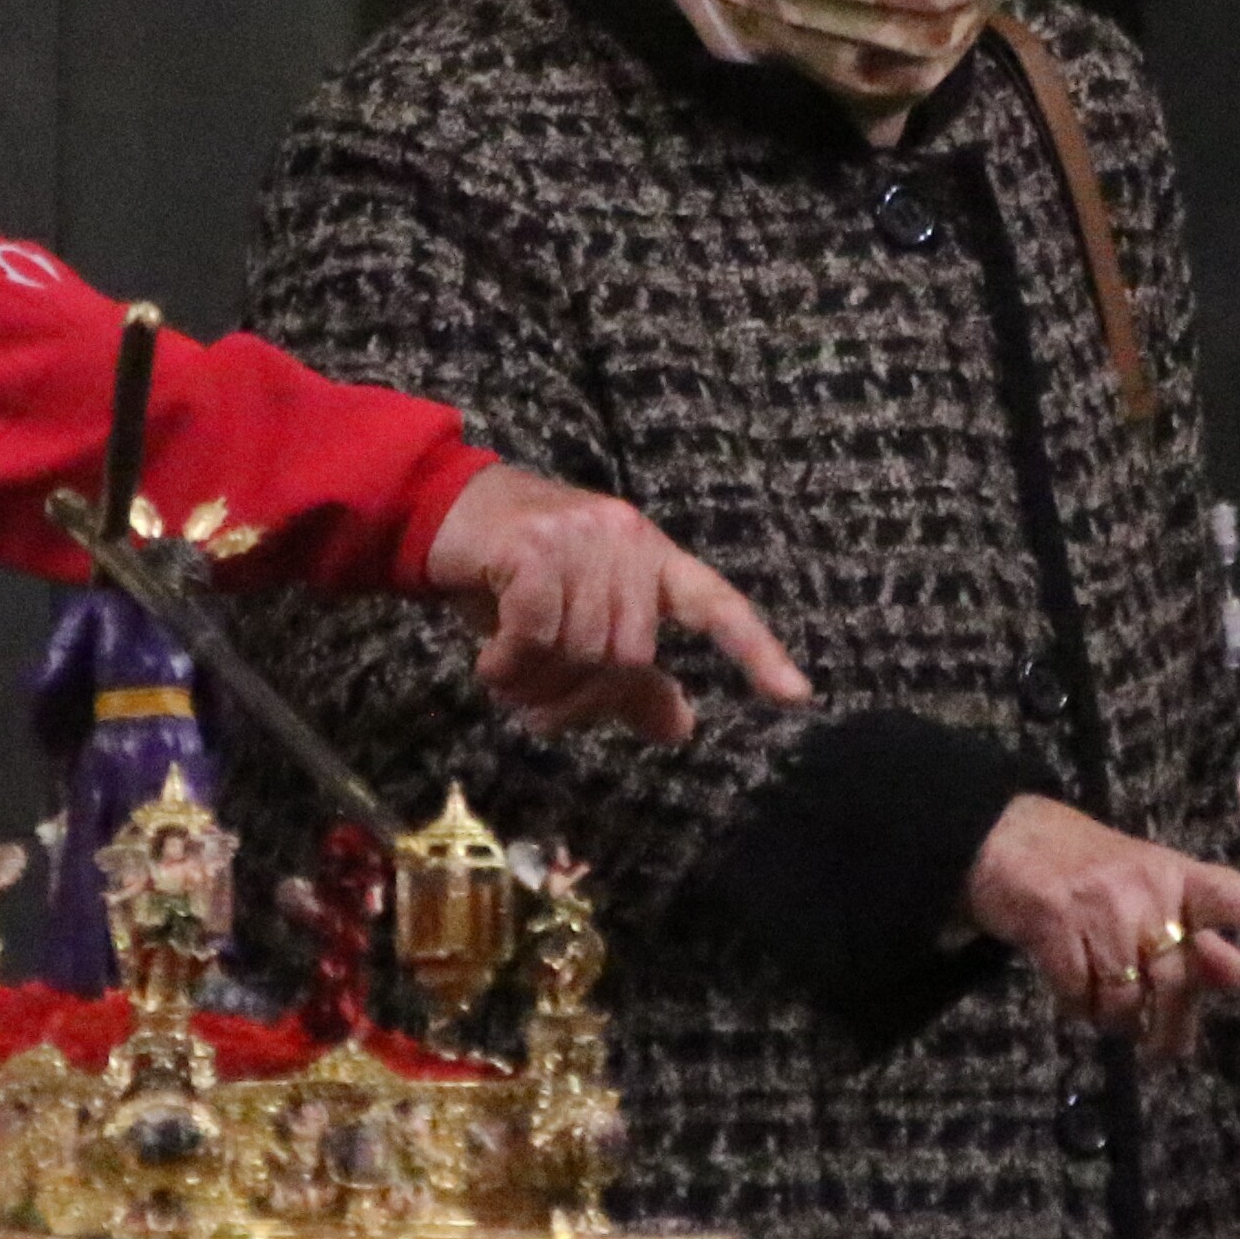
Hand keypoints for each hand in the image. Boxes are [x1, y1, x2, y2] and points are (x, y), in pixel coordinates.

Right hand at [421, 462, 810, 744]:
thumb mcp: (578, 622)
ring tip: (509, 684)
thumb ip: (630, 675)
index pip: (718, 606)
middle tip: (538, 709)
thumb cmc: (516, 572)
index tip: (796, 698)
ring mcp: (582, 538)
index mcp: (654, 556)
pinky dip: (510, 667)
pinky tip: (490, 668)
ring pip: (581, 651)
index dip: (757, 653)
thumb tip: (681, 730)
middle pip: (630, 656)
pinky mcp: (533, 546)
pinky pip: (536, 634)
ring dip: (538, 687)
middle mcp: (628, 540)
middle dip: (581, 698)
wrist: (443, 507)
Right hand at [964, 796, 1239, 1059]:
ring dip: (1116, 1020)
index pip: (1226, 892)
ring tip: (1107, 1015)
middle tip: (1165, 1053)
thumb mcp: (1148, 894)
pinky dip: (1078, 1008)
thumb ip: (1195, 937)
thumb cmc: (1089, 871)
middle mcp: (1143, 887)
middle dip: (1170, 1027)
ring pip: (1124, 995)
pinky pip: (1077, 991)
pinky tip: (1074, 996)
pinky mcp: (1052, 920)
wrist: (1006, 838)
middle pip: (1174, 977)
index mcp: (1175, 875)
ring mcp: (1096, 903)